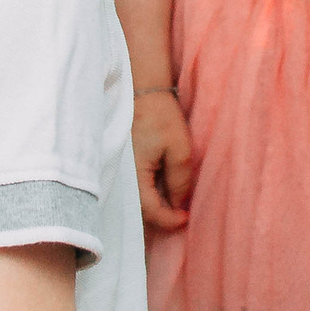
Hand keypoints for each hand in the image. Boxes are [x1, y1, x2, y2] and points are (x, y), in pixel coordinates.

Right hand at [131, 90, 195, 229]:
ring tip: (176, 201)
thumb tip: (178, 204)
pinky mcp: (125, 164)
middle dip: (163, 215)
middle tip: (183, 213)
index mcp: (135, 176)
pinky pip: (136, 187)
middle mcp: (124, 177)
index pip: (150, 211)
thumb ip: (179, 181)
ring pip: (138, 199)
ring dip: (157, 204)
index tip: (186, 218)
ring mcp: (123, 171)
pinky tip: (165, 187)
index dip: (169, 219)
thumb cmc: (161, 117)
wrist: (143, 91)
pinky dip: (151, 192)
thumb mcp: (179, 150)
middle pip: (141, 209)